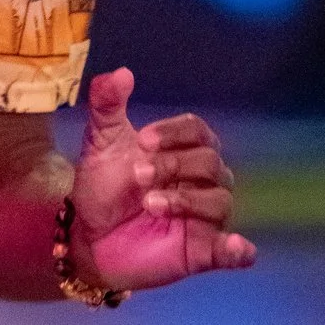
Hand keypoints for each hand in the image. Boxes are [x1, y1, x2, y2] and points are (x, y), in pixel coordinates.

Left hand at [68, 69, 254, 289]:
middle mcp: (200, 180)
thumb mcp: (100, 143)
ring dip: (189, 201)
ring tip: (151, 204)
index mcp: (182, 150)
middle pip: (210, 163)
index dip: (175, 133)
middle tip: (138, 176)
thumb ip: (107, 106)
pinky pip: (231, 252)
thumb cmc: (102, 187)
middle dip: (174, 165)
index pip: (197, 130)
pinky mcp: (201, 251)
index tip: (143, 141)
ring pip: (220, 201)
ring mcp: (203, 216)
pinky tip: (236, 248)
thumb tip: (120, 73)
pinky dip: (237, 250)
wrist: (86, 235)